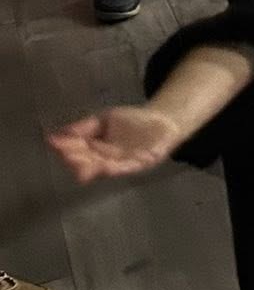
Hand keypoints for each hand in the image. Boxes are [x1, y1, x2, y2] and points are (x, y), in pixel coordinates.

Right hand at [47, 105, 181, 183]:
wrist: (163, 121)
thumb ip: (84, 127)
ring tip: (83, 168)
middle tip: (67, 157)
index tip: (55, 144)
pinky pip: (129, 167)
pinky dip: (117, 168)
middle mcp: (106, 161)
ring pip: (106, 168)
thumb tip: (56, 134)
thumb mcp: (104, 120)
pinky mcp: (143, 163)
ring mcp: (124, 164)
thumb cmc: (131, 122)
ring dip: (95, 169)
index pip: (76, 152)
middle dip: (77, 162)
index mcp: (94, 152)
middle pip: (88, 164)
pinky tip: (107, 166)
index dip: (66, 149)